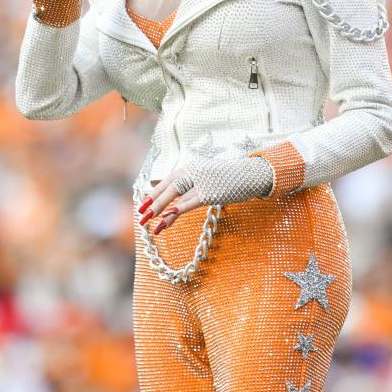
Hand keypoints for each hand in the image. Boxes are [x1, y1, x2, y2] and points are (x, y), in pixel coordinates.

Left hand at [136, 156, 275, 233]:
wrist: (251, 174)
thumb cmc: (230, 177)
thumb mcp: (208, 175)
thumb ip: (193, 182)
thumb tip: (179, 194)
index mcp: (190, 167)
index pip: (167, 180)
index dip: (154, 193)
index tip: (143, 204)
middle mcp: (192, 172)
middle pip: (168, 188)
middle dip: (153, 203)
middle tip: (141, 216)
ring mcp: (200, 182)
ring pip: (175, 196)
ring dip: (160, 211)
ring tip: (150, 224)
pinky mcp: (208, 193)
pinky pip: (187, 204)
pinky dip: (175, 212)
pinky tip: (165, 221)